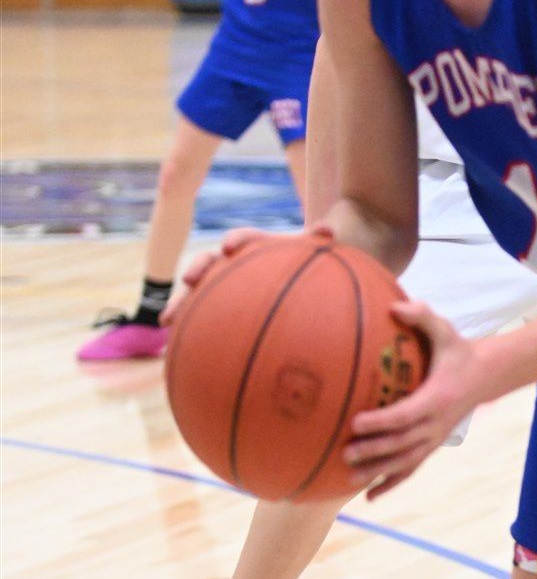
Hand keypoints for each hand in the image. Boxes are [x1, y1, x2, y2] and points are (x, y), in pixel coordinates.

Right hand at [164, 226, 334, 325]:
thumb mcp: (312, 252)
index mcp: (255, 247)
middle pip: (211, 263)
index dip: (237, 241)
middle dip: (199, 269)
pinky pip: (200, 318)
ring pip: (198, 293)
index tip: (229, 247)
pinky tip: (172, 349)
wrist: (294, 271)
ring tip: (166, 319)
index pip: (244, 240)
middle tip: (189, 278)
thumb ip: (317, 239)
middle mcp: (232, 263)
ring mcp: (221, 285)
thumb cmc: (302, 260)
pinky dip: (187, 330)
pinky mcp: (218, 307)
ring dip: (181, 304)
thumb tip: (328, 229)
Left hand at [344, 303, 491, 498]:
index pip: (406, 414)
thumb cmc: (458, 350)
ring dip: (377, 472)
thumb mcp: (445, 330)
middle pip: (403, 444)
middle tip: (345, 452)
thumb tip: (393, 306)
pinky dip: (390, 484)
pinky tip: (368, 498)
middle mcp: (436, 424)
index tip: (357, 422)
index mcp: (437, 398)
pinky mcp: (431, 446)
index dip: (382, 421)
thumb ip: (422, 316)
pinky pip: (410, 469)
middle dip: (374, 451)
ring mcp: (434, 439)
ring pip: (405, 462)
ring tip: (349, 479)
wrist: (487, 376)